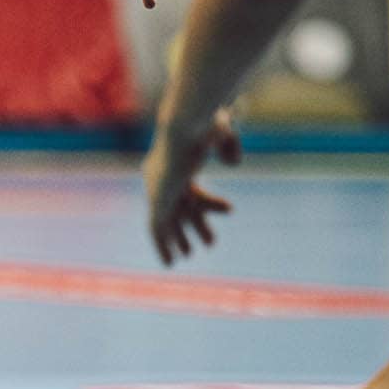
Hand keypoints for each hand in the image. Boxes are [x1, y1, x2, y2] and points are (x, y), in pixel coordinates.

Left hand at [143, 108, 238, 264]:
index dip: (208, 204)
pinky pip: (156, 229)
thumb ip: (228, 146)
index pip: (191, 190)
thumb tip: (232, 163)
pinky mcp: (157, 199)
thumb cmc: (206, 124)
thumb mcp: (223, 132)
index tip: (229, 210)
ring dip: (178, 240)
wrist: (186, 127)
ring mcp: (157, 188)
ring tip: (188, 256)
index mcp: (173, 162)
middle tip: (209, 244)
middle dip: (193, 226)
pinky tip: (170, 264)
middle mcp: (161, 176)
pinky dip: (162, 246)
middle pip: (179, 207)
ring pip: (167, 221)